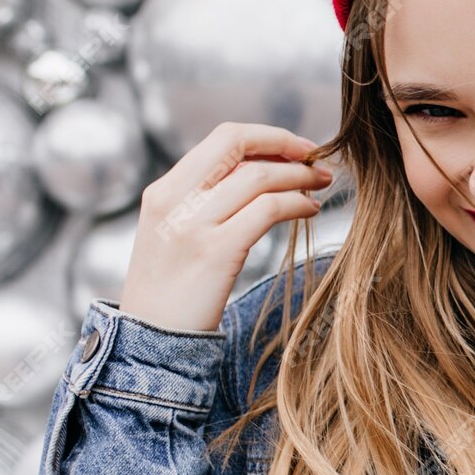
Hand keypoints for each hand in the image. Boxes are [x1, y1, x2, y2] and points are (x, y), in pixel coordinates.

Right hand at [116, 122, 333, 332]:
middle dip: (286, 144)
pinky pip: (267, 210)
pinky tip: (310, 211)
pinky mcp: (216, 251)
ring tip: (321, 184)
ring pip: (259, 176)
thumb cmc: (173, 290)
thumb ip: (205, 201)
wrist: (152, 337)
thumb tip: (260, 174)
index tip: (295, 148)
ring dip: (300, 175)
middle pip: (237, 143)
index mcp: (164, 190)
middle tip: (317, 158)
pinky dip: (297, 204)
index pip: (222, 138)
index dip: (266, 136)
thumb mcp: (175, 233)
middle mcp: (174, 199)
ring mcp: (193, 224)